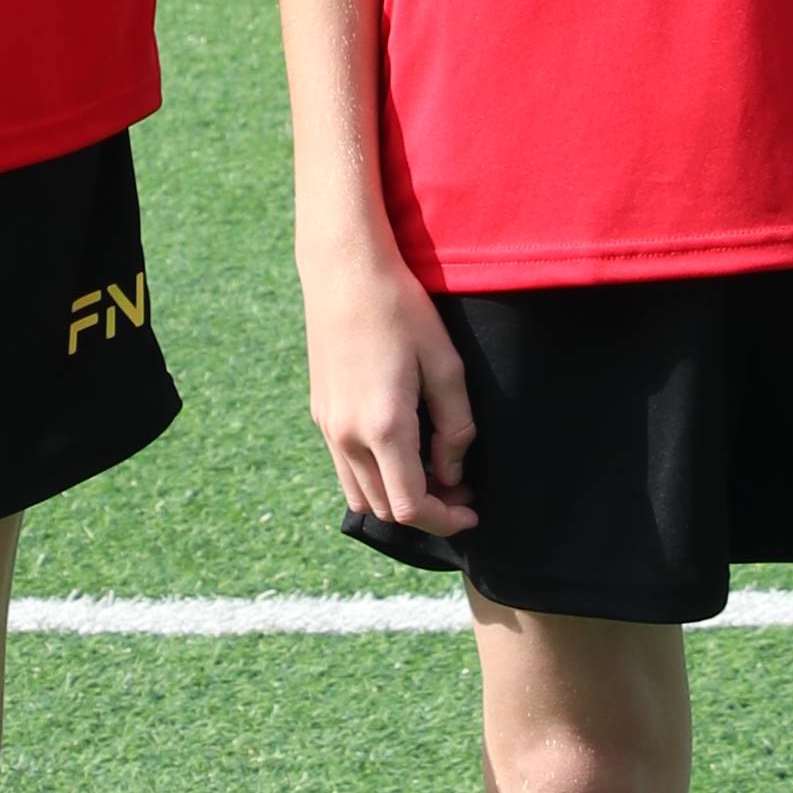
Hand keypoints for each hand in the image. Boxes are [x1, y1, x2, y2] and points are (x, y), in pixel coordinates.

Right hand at [302, 234, 477, 533]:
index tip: (472, 513)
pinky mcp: (320, 415)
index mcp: (384, 427)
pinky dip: (375, 479)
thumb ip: (455, 427)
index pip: (411, 507)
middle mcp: (348, 436)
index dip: (445, 521)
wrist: (344, 272)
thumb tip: (452, 473)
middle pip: (386, 510)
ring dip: (397, 499)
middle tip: (461, 490)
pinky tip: (401, 453)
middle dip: (427, 511)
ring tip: (432, 474)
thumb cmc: (401, 310)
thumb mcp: (446, 365)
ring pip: (361, 496)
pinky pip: (346, 470)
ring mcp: (328, 428)